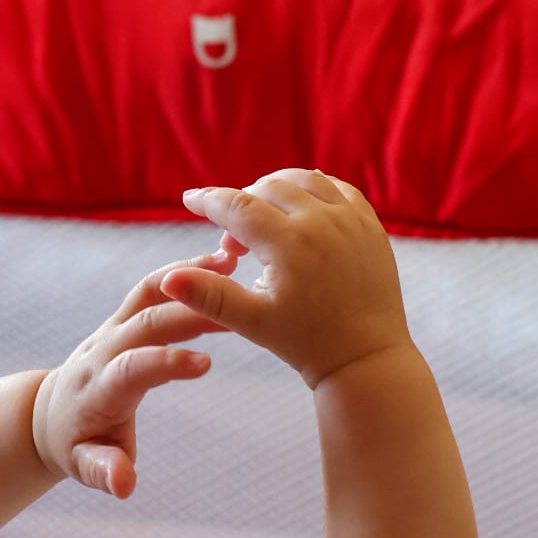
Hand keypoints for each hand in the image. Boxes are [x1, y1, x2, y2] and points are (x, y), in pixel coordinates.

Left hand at [32, 248, 236, 496]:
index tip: (207, 364)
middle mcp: (103, 350)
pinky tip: (222, 262)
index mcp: (98, 388)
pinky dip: (184, 271)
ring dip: (186, 275)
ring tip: (231, 264)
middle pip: (145, 322)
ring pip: (148, 293)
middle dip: (188, 312)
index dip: (165, 363)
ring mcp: (112, 328)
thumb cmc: (76, 444)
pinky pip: (153, 287)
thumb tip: (124, 485)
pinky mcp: (124, 317)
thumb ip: (104, 470)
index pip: (130, 368)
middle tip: (236, 304)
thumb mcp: (85, 464)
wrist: (51, 412)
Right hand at [161, 168, 409, 388]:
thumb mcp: (252, 321)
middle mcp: (321, 222)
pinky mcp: (370, 224)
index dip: (208, 200)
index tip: (189, 199)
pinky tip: (299, 209)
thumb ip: (208, 295)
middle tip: (235, 245)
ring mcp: (350, 219)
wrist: (366, 358)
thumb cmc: (306, 343)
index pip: (237, 205)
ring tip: (263, 224)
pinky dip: (313, 189)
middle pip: (267, 187)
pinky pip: (338, 187)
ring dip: (275, 191)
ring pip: (303, 180)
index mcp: (289, 243)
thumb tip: (167, 279)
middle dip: (241, 205)